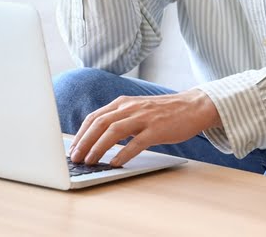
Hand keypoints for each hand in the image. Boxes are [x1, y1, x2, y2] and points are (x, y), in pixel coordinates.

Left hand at [68, 89, 221, 166]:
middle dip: (84, 142)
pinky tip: (115, 163)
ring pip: (113, 131)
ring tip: (90, 162)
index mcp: (122, 102)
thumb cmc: (163, 112)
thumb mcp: (137, 109)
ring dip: (98, 148)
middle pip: (100, 124)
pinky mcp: (156, 129)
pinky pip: (136, 142)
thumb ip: (119, 118)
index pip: (94, 117)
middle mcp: (130, 107)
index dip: (81, 134)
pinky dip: (123, 153)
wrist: (192, 106)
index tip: (73, 149)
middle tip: (76, 158)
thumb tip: (97, 137)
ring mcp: (143, 117)